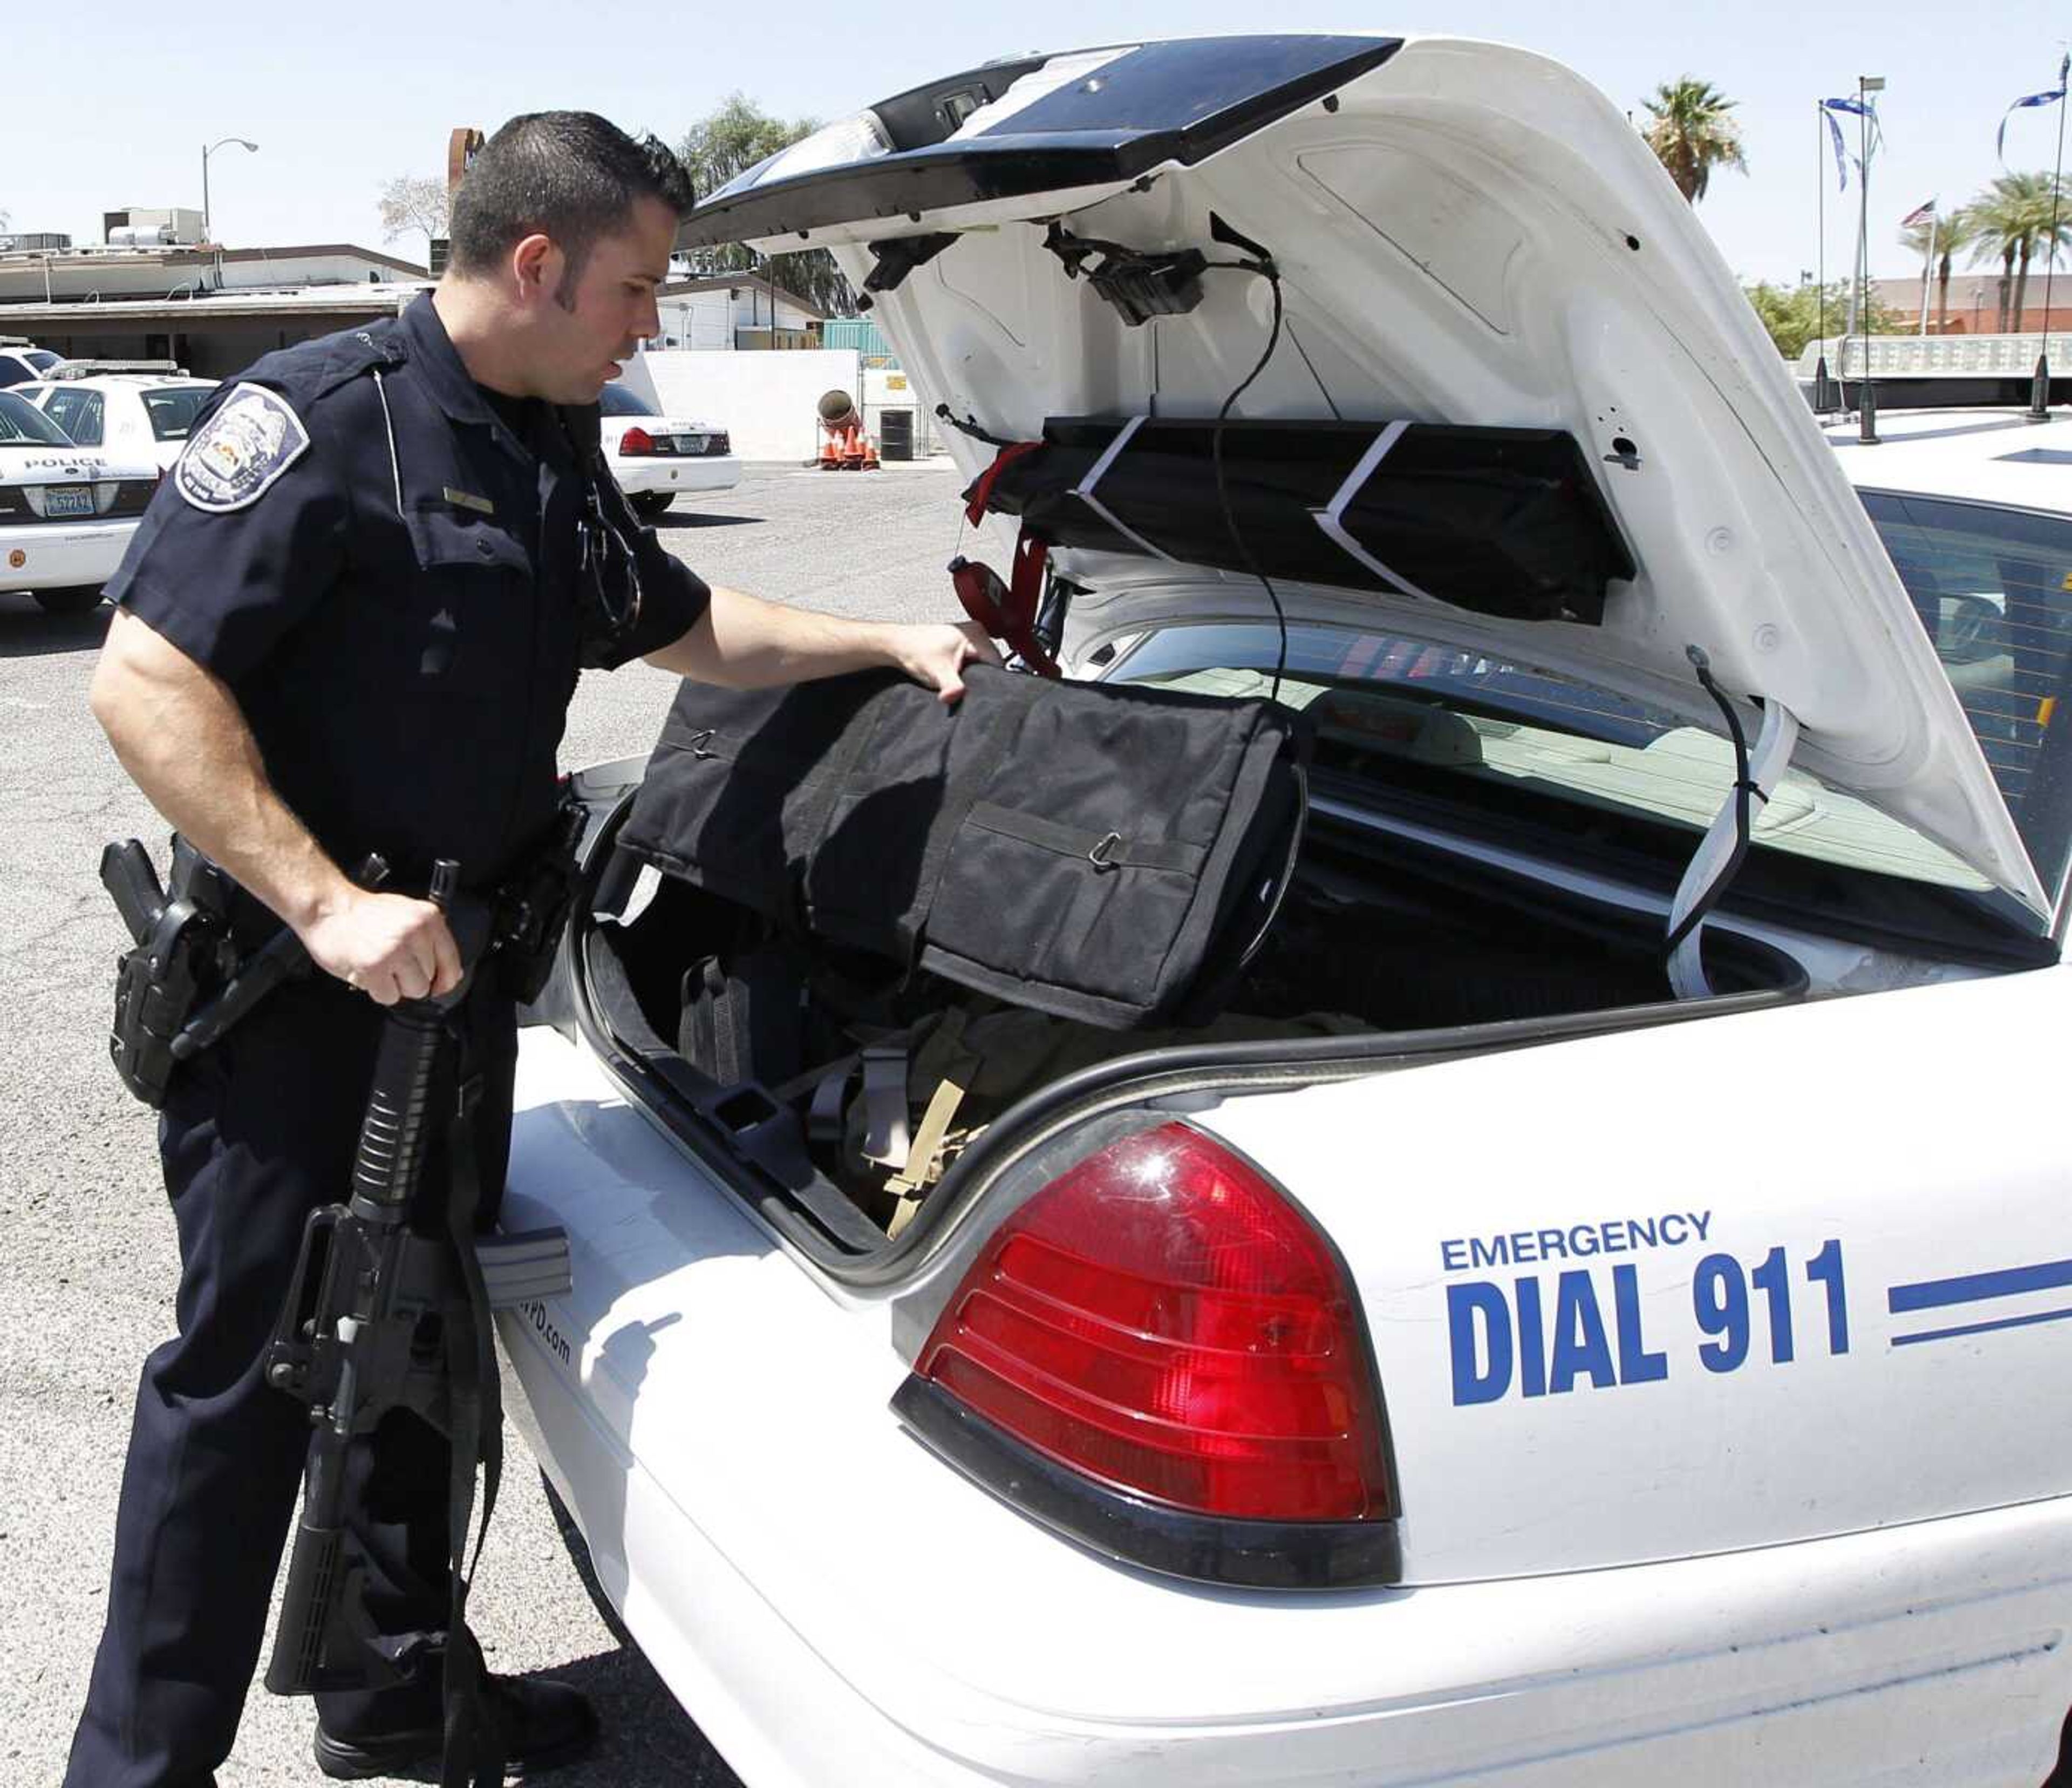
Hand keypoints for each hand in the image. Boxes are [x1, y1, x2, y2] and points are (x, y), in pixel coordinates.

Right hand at [301, 888, 463, 1005]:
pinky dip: (377, 990)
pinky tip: (368, 973)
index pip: (452, 960)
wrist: (327, 908)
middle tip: (390, 963)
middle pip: (430, 978)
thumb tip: (451, 974)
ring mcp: (396, 951)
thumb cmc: (363, 913)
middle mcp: (415, 934)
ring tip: (380, 967)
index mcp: (428, 918)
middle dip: (410, 977)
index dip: (446, 979)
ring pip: (413, 990)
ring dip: (395, 985)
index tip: (439, 985)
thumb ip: (429, 940)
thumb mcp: (406, 914)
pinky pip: (389, 996)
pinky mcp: (375, 968)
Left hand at [890, 621, 1002, 703]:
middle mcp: (977, 631)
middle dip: (982, 678)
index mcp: (977, 633)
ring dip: (975, 675)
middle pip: (992, 663)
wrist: (897, 645)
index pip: (997, 663)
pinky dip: (968, 670)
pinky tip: (957, 675)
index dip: (992, 680)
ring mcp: (970, 635)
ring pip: (983, 663)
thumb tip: (955, 696)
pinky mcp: (963, 643)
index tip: (980, 690)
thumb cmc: (915, 652)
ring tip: (959, 679)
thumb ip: (951, 686)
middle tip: (966, 686)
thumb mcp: (938, 673)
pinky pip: (975, 661)